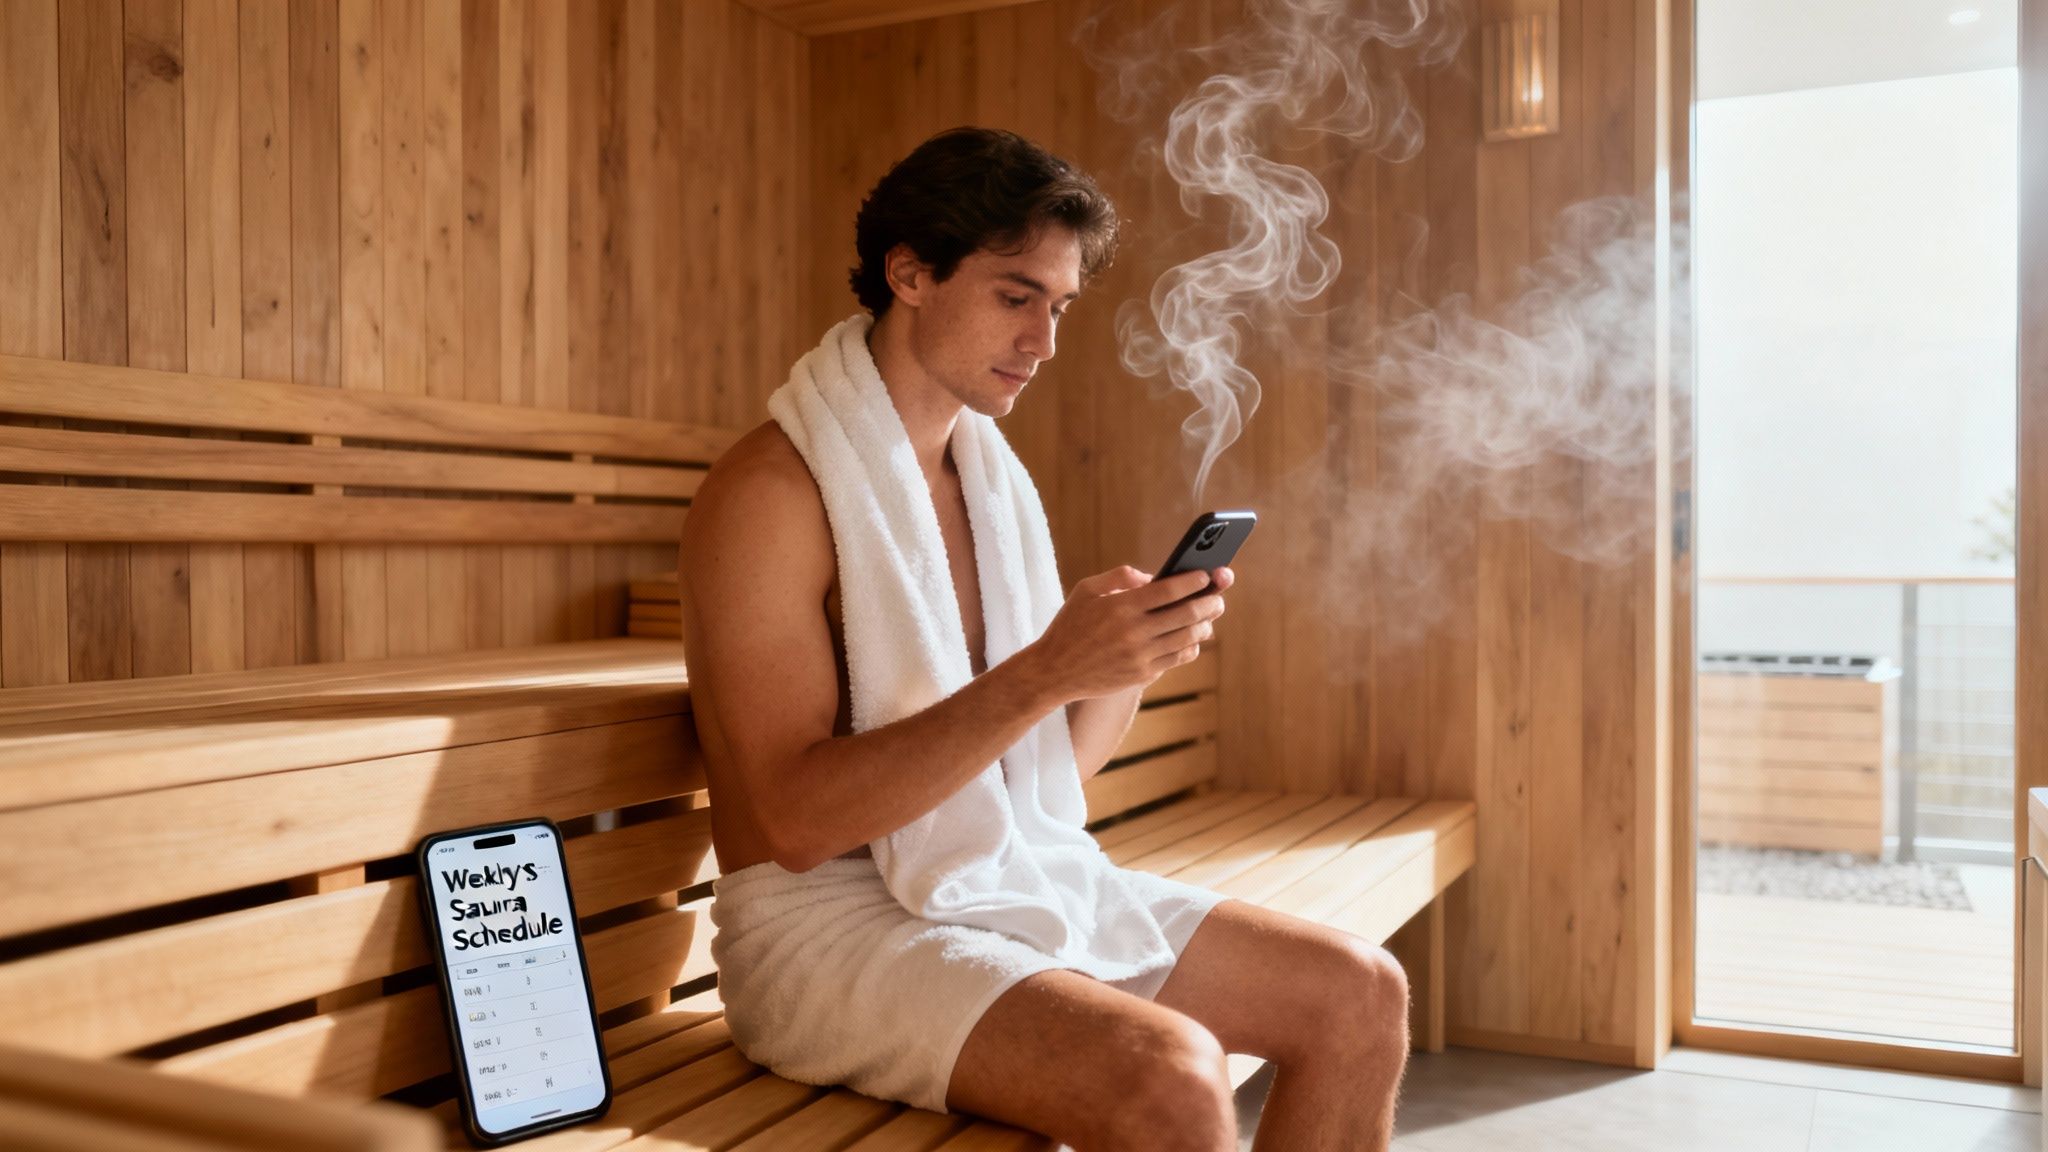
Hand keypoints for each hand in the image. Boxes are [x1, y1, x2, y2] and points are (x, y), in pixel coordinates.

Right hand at [1023, 564, 1233, 703]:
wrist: (1054, 672)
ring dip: (1206, 625)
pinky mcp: (1142, 675)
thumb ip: (1119, 576)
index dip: (1195, 581)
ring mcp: (1140, 656)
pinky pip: (1178, 659)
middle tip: (1219, 594)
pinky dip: (1191, 646)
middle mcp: (1134, 632)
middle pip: (1188, 614)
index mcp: (1121, 606)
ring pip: (1188, 638)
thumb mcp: (1086, 590)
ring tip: (1210, 615)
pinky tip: (1193, 638)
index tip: (1208, 574)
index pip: (1169, 589)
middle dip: (1211, 601)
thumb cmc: (1070, 626)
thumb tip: (1153, 576)